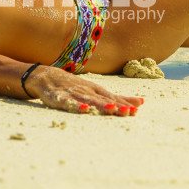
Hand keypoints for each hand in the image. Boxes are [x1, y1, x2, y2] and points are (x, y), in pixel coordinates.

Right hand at [25, 66, 142, 116]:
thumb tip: (141, 103)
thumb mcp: (97, 91)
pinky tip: (82, 109)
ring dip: (100, 105)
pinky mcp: (59, 98)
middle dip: (116, 105)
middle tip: (129, 112)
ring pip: (88, 100)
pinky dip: (75, 105)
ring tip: (112, 109)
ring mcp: (73, 93)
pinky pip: (67, 102)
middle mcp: (86, 91)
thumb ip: (118, 98)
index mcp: (96, 90)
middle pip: (103, 99)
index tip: (137, 110)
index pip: (112, 98)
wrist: (46, 77)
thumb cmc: (76, 86)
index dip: (124, 104)